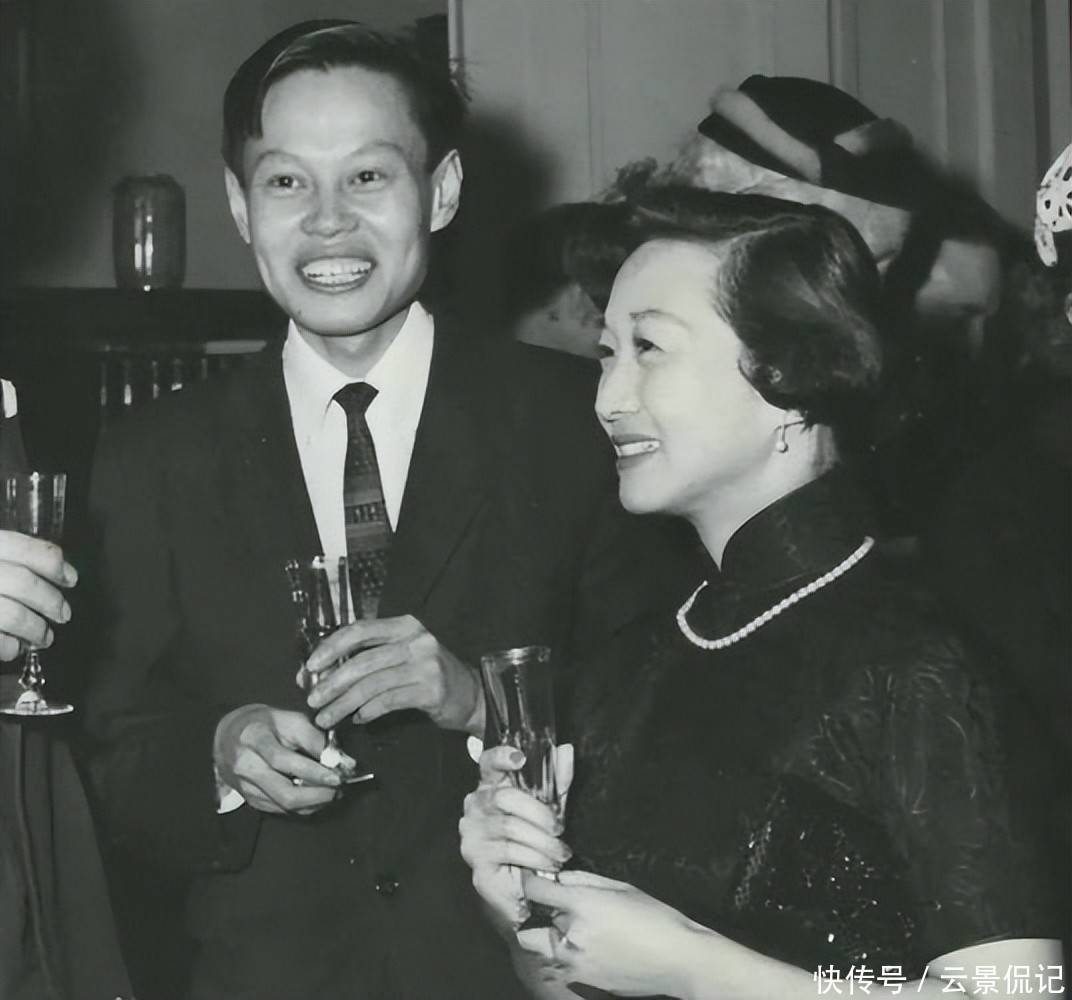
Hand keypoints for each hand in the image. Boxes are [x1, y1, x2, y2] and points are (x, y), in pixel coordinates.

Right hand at [0, 530, 76, 660]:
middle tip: (63, 614)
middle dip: (51, 601)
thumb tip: (55, 569)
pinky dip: (9, 646)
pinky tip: (13, 648)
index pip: (25, 548)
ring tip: (44, 637)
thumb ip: (6, 559)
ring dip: (35, 629)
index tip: (69, 578)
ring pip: (11, 615)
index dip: (53, 564)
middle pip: (23, 583)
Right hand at [213, 704, 341, 814]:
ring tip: (333, 791)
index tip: (338, 773)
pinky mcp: (251, 800)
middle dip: (318, 793)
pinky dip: (305, 806)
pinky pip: (282, 810)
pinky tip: (318, 796)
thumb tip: (341, 760)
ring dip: (315, 802)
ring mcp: (246, 786)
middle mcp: (246, 765)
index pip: (283, 759)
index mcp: (254, 737)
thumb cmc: (264, 725)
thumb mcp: (289, 719)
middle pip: (284, 791)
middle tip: (339, 787)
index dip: (313, 770)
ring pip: (285, 805)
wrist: (229, 738)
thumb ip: (314, 738)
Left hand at [301, 614, 482, 733]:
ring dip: (343, 703)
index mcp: (404, 626)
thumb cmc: (427, 676)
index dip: (330, 648)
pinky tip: (358, 720)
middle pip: (362, 661)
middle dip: (332, 683)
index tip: (309, 668)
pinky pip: (388, 701)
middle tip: (313, 700)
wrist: (471, 695)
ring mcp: (426, 664)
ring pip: (371, 684)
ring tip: (326, 718)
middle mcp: (416, 640)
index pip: (359, 631)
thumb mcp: (399, 657)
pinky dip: (368, 712)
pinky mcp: (431, 690)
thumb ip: (364, 660)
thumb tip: (318, 673)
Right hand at [458, 745, 571, 928]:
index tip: (520, 758)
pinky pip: (507, 851)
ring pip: (509, 827)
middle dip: (538, 813)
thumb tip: (565, 750)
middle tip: (559, 827)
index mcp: (491, 786)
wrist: (522, 886)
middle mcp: (475, 806)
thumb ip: (558, 779)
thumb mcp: (551, 806)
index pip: (488, 763)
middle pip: (503, 797)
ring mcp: (472, 833)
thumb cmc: (534, 839)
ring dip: (542, 841)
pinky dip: (533, 857)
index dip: (501, 757)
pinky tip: (546, 864)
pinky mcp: (476, 859)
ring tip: (560, 852)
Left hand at [517, 870, 708, 998]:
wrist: (679, 961)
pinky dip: (572, 954)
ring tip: (585, 931)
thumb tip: (560, 877)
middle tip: (567, 909)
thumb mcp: (622, 887)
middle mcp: (573, 935)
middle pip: (540, 921)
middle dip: (549, 914)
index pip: (535, 891)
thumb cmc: (656, 918)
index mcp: (582, 905)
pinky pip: (566, 964)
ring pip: (549, 946)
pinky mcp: (585, 981)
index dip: (531, 881)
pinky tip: (599, 948)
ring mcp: (577, 963)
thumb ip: (585, 880)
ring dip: (557, 937)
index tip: (534, 879)